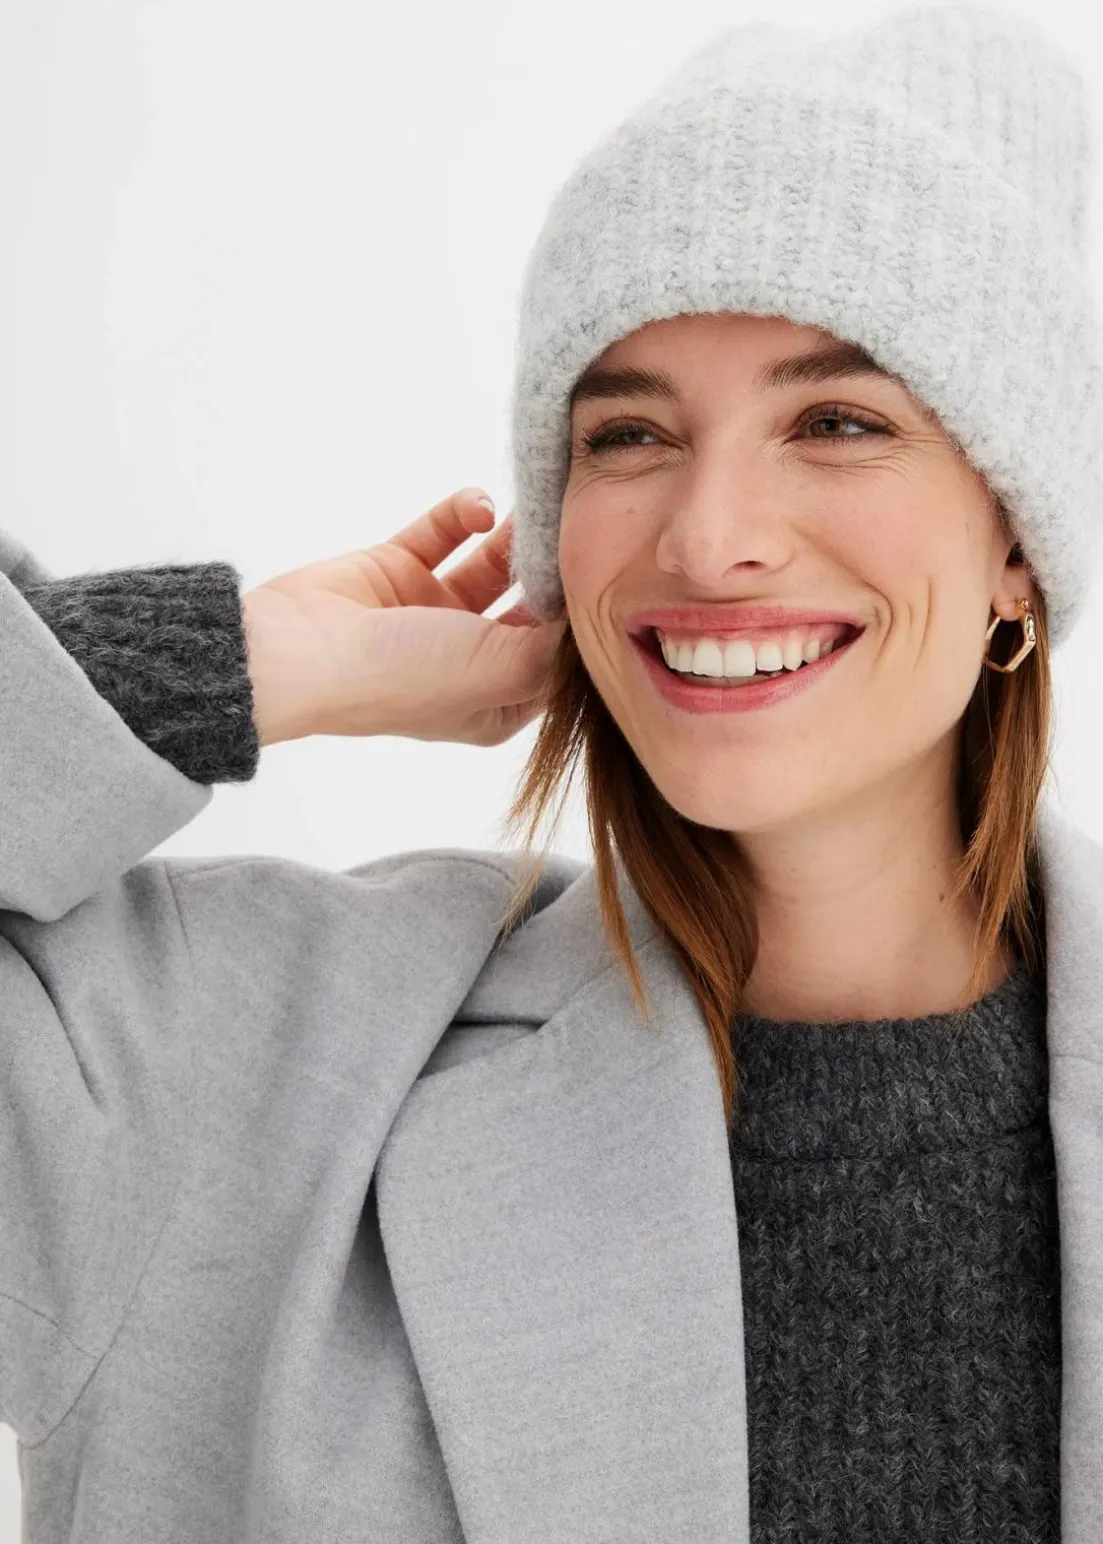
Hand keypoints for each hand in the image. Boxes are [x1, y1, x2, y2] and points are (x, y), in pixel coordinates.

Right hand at [241, 487, 567, 746]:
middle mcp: (466, 662)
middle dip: (551, 572)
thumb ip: (555, 650)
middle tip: (577, 529)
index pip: (555, 661)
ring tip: (536, 507)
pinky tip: (480, 505)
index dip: (579, 623)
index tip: (604, 578)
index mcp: (492, 703)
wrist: (299, 651)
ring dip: (514, 538)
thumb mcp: (500, 673)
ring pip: (491, 566)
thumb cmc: (400, 678)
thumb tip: (589, 618)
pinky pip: (444, 533)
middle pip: (528, 608)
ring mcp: (431, 615)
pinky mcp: (398, 570)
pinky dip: (464, 514)